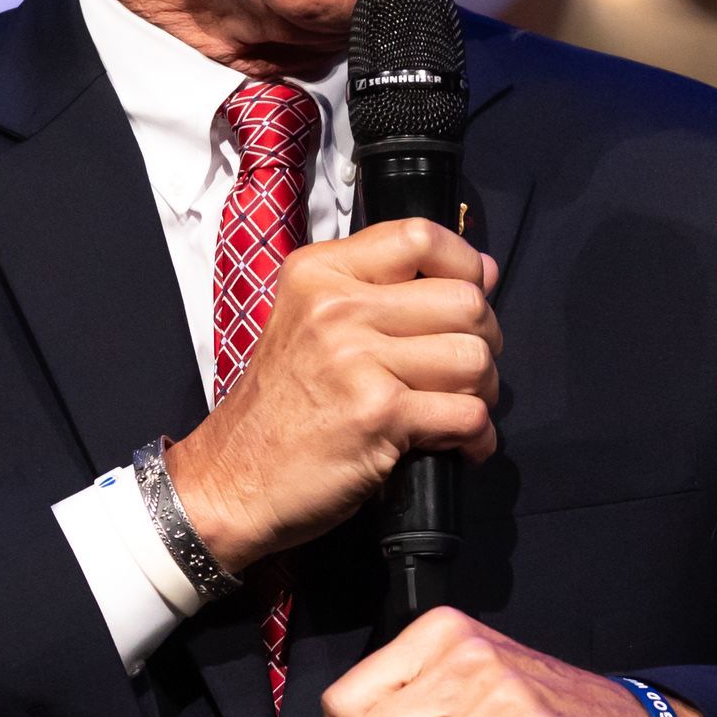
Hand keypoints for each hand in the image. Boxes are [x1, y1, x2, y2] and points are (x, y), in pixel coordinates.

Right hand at [164, 218, 500, 574]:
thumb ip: (384, 290)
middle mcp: (336, 308)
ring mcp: (356, 360)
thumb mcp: (310, 322)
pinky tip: (458, 446)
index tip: (473, 293)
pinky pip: (468, 416)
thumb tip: (482, 271)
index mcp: (319, 274)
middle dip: (483, 341)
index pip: (419, 236)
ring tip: (455, 409)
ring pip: (474, 358)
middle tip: (463, 371)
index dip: (465, 265)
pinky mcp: (377, 415)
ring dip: (481, 393)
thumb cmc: (280, 408)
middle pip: (464, 301)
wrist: (232, 480)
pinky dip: (476, 439)